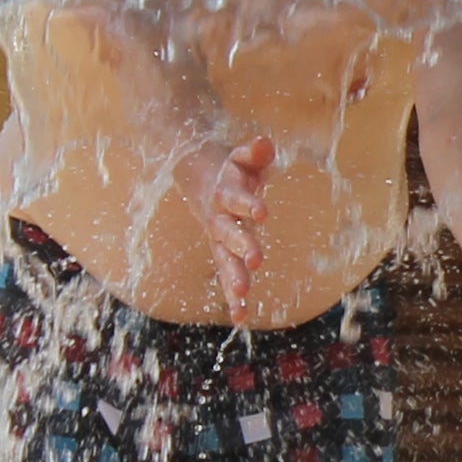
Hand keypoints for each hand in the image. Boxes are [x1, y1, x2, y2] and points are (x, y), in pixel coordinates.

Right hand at [201, 134, 279, 318]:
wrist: (197, 175)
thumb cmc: (230, 168)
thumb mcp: (240, 156)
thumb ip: (253, 153)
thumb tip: (264, 143)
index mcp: (224, 193)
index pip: (235, 198)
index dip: (247, 203)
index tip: (262, 212)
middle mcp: (219, 218)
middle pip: (228, 233)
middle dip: (241, 246)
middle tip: (256, 260)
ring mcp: (219, 237)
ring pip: (224, 259)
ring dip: (233, 277)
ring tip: (243, 296)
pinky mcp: (222, 252)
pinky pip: (227, 275)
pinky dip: (233, 297)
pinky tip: (241, 318)